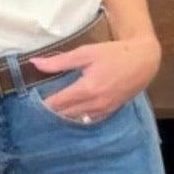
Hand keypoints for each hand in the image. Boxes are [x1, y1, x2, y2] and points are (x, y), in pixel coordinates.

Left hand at [29, 34, 161, 122]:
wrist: (143, 62)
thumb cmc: (114, 54)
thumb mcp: (85, 53)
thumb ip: (59, 61)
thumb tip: (35, 63)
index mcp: (86, 88)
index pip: (56, 103)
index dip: (42, 104)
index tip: (30, 101)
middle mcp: (93, 104)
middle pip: (64, 114)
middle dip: (50, 111)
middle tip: (36, 108)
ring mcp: (102, 111)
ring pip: (75, 119)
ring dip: (62, 116)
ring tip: (49, 112)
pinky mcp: (108, 113)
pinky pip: (87, 121)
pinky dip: (76, 118)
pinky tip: (69, 114)